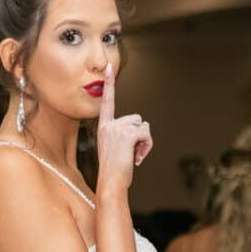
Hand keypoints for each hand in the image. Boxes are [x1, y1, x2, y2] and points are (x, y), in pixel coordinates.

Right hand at [96, 63, 152, 192]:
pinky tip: (139, 157)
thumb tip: (145, 125)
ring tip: (135, 156)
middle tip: (133, 153)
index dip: (109, 85)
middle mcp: (108, 125)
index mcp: (103, 127)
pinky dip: (147, 146)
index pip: (107, 102)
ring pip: (143, 126)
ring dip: (144, 142)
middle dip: (140, 135)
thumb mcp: (117, 150)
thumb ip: (125, 135)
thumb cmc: (115, 171)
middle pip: (136, 118)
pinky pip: (146, 133)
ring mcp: (117, 129)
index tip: (109, 68)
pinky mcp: (127, 134)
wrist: (111, 183)